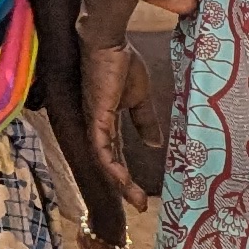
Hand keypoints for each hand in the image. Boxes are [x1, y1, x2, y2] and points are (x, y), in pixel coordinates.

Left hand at [82, 42, 157, 207]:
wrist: (109, 41)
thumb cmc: (121, 63)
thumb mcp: (139, 98)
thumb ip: (144, 121)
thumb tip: (154, 145)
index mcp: (108, 122)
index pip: (116, 156)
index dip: (127, 177)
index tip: (143, 197)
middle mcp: (97, 126)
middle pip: (109, 163)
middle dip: (124, 187)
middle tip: (141, 206)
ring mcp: (94, 121)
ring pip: (104, 160)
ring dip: (119, 182)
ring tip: (136, 200)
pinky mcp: (95, 115)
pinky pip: (100, 145)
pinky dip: (109, 164)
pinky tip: (120, 180)